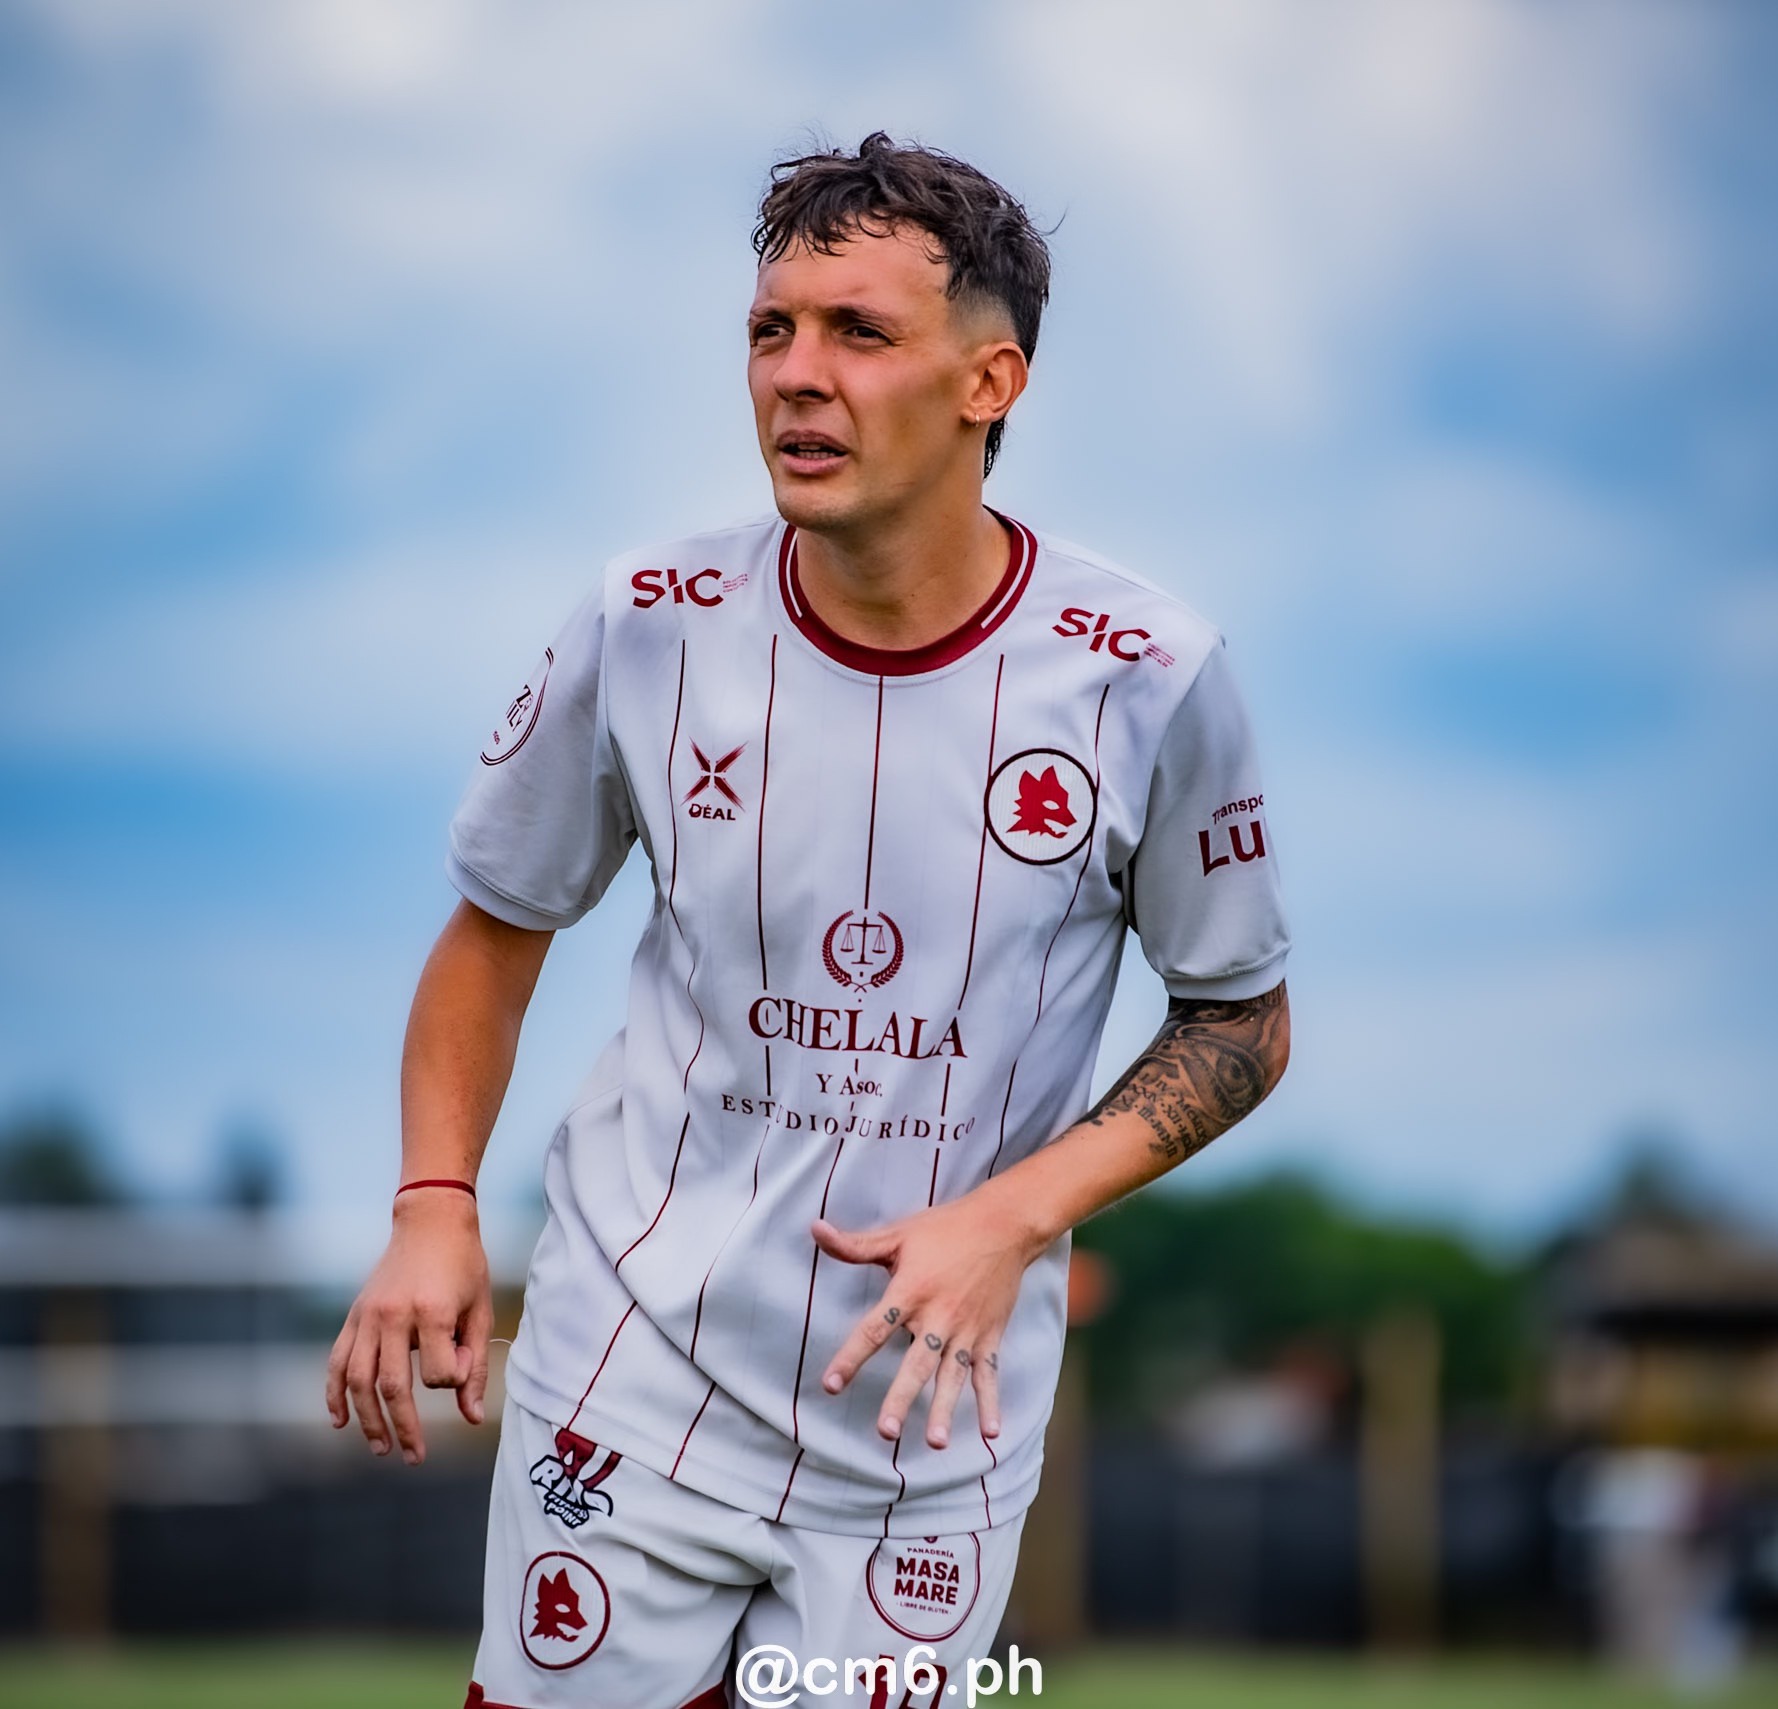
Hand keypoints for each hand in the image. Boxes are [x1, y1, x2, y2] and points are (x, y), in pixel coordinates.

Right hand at [325, 1190, 492, 1463]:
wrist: (431, 1221)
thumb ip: (475, 1364)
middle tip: (415, 1457)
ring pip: (358, 1381)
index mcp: (432, 1312)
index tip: (461, 1372)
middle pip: (392, 1387)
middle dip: (404, 1428)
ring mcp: (369, 1316)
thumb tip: (472, 1418)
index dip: (451, 1381)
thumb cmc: (464, 1266)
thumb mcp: (479, 1311)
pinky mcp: (354, 1315)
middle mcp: (395, 1316)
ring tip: (382, 1448)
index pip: (437, 1373)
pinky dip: (334, 1394)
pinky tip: (341, 1422)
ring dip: (367, 1420)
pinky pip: (337, 1361)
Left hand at [814, 1185, 1041, 1449]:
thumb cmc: (945, 1229)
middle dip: (901, 1398)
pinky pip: (989, 1373)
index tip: (831, 1385)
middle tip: (885, 1431)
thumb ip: (855, 1244)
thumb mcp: (898, 1234)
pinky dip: (990, 1401)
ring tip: (935, 1442)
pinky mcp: (990, 1335)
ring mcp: (967, 1329)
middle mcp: (939, 1315)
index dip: (851, 1357)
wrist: (1004, 1224)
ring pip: (952, 1376)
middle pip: (916, 1364)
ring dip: (944, 1409)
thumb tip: (814, 1230)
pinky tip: (990, 1433)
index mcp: (911, 1290)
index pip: (874, 1329)